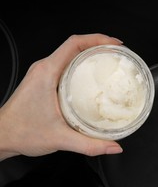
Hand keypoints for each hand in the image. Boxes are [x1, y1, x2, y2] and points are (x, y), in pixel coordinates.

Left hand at [0, 34, 123, 160]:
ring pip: (70, 55)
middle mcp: (43, 69)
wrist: (1, 137)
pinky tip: (92, 78)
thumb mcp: (61, 140)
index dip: (97, 39)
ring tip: (108, 62)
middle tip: (117, 53)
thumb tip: (113, 146)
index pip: (74, 44)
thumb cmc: (21, 132)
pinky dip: (81, 66)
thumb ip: (91, 145)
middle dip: (98, 45)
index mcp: (47, 74)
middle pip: (75, 46)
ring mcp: (43, 74)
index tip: (114, 43)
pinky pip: (65, 66)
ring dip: (90, 55)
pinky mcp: (43, 81)